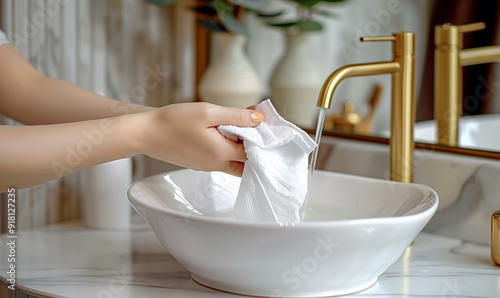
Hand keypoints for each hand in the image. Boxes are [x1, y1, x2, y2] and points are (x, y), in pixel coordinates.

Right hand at [136, 102, 263, 175]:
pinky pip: (220, 159)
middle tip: (252, 126)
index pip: (253, 151)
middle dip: (253, 146)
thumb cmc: (173, 121)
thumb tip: (259, 118)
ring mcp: (206, 166)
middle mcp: (216, 165)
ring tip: (237, 126)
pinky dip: (226, 148)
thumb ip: (237, 116)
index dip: (260, 136)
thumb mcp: (208, 112)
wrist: (145, 133)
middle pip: (246, 162)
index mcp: (221, 154)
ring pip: (233, 162)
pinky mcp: (198, 163)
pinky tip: (221, 131)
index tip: (261, 120)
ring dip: (240, 147)